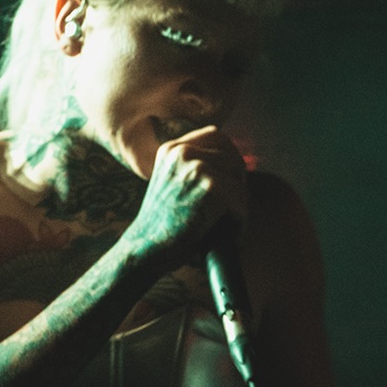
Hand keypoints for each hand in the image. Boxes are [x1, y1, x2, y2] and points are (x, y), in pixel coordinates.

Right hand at [126, 125, 248, 264]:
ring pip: (239, 181)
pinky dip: (239, 222)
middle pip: (233, 156)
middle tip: (234, 207)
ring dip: (238, 204)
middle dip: (239, 181)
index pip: (216, 136)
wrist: (146, 250)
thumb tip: (235, 162)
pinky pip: (240, 202)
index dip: (229, 158)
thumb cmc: (162, 225)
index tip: (230, 181)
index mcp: (172, 149)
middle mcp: (183, 152)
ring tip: (227, 224)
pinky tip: (226, 234)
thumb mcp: (172, 184)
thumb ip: (193, 169)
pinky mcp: (210, 187)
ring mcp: (197, 167)